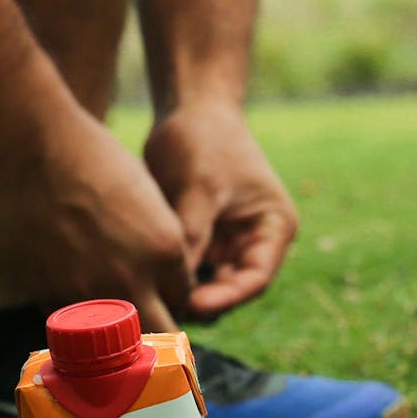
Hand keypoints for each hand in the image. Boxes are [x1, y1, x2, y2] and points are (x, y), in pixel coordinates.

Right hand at [0, 109, 191, 330]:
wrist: (26, 149)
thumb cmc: (89, 155)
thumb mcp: (144, 194)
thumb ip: (158, 239)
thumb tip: (157, 270)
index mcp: (166, 249)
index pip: (184, 297)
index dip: (172, 295)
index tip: (161, 292)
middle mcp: (132, 279)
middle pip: (161, 330)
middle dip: (156, 326)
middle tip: (143, 316)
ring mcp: (89, 292)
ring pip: (114, 337)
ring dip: (112, 328)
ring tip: (103, 310)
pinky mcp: (49, 296)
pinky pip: (73, 324)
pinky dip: (75, 316)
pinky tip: (67, 292)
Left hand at [143, 105, 297, 320]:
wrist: (188, 107)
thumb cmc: (203, 139)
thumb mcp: (199, 187)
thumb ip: (193, 235)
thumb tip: (175, 285)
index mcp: (273, 228)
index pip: (255, 279)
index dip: (225, 298)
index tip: (191, 305)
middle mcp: (254, 242)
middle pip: (230, 290)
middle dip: (200, 302)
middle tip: (164, 311)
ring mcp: (226, 244)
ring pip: (205, 286)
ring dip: (182, 294)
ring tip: (151, 301)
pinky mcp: (200, 241)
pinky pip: (185, 271)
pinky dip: (169, 277)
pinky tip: (143, 284)